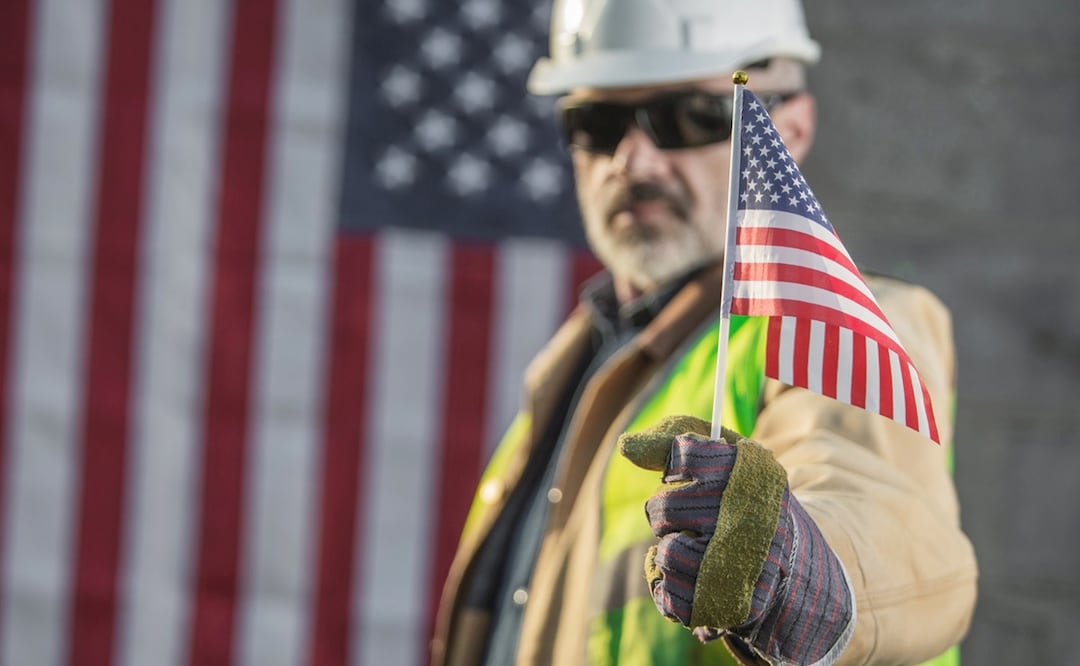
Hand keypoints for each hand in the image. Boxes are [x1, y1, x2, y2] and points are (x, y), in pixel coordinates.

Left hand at [619, 415, 854, 663]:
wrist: (796, 569)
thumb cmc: (746, 500)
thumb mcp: (724, 454)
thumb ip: (675, 437)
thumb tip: (625, 445)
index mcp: (753, 471)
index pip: (682, 453)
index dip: (674, 466)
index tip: (686, 473)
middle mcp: (751, 517)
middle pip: (663, 508)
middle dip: (669, 513)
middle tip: (698, 517)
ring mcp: (742, 565)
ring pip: (665, 554)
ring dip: (670, 551)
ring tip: (699, 549)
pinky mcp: (728, 605)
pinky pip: (667, 593)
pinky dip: (668, 585)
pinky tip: (693, 578)